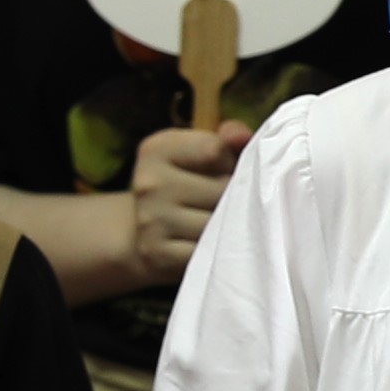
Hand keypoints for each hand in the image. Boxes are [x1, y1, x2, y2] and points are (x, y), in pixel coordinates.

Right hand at [125, 121, 246, 284]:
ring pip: (217, 224)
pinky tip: (208, 246)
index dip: (229, 162)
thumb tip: (241, 136)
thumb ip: (228, 138)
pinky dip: (214, 251)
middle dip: (233, 196)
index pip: (215, 150)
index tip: (222, 171)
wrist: (150, 234)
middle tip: (223, 203)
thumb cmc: (189, 185)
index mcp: (156, 148)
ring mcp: (150, 220)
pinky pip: (206, 251)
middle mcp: (148, 182)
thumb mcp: (203, 152)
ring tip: (218, 225)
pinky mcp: (156, 254)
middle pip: (220, 188)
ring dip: (228, 226)